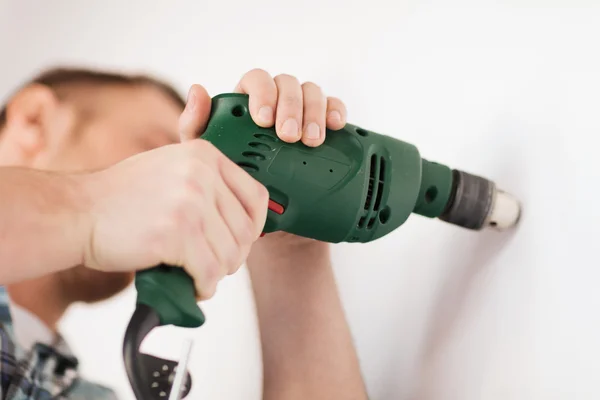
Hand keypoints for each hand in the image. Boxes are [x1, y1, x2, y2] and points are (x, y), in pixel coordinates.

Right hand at [80, 139, 268, 299]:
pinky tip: (191, 285)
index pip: (256, 196)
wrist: (78, 212)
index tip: (241, 241)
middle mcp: (202, 174)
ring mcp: (190, 203)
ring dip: (216, 274)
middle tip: (211, 264)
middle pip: (245, 232)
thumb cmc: (122, 197)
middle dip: (232, 256)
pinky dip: (203, 287)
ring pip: (229, 256)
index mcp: (205, 155)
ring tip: (197, 274)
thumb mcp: (170, 166)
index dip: (254, 226)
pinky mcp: (176, 234)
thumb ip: (206, 176)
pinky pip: (209, 272)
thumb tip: (245, 202)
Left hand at [178, 70, 347, 250]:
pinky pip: (334, 107)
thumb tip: (197, 91)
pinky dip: (336, 111)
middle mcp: (276, 100)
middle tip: (289, 136)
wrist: (263, 212)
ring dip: (314, 112)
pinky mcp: (322, 125)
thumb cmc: (229, 178)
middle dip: (291, 107)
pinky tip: (336, 125)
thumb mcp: (208, 157)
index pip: (256, 80)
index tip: (264, 121)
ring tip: (312, 140)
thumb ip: (195, 125)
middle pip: (287, 84)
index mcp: (247, 101)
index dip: (263, 93)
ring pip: (312, 92)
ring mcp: (301, 112)